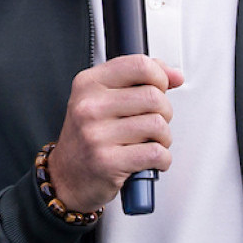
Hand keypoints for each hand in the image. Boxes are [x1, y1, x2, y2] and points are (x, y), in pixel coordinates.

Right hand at [46, 55, 184, 212]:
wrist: (67, 177)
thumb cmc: (89, 137)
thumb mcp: (103, 99)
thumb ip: (138, 80)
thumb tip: (175, 75)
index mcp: (88, 84)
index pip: (139, 65)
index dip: (160, 76)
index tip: (161, 88)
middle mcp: (89, 106)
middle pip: (154, 96)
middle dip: (165, 112)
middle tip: (154, 122)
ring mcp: (96, 134)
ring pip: (158, 125)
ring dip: (164, 138)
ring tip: (150, 142)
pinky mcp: (108, 162)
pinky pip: (156, 153)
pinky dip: (162, 159)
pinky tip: (149, 160)